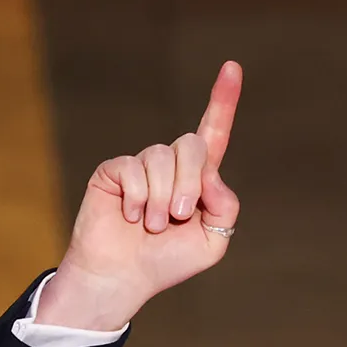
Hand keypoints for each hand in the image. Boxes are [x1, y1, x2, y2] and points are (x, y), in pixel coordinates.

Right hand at [39, 60, 243, 330]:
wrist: (123, 278)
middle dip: (190, 183)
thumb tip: (210, 173)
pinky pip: (134, 169)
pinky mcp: (114, 170)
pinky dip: (138, 198)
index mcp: (198, 180)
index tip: (232, 68)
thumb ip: (225, 206)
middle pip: (193, 145)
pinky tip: (130, 217)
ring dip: (162, 199)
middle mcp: (171, 166)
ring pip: (162, 158)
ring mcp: (141, 166)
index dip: (223, 101)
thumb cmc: (167, 263)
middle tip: (179, 217)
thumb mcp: (213, 241)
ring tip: (153, 226)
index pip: (214, 134)